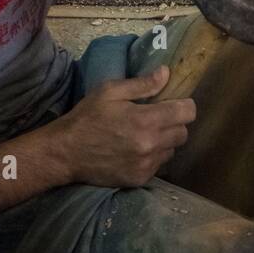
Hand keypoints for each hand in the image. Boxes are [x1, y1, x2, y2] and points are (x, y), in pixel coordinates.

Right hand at [56, 70, 194, 186]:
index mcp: (146, 120)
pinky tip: (137, 150)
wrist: (66, 152)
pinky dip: (153, 157)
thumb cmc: (88, 117)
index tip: (175, 102)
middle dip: (175, 123)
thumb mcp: (111, 91)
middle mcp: (150, 145)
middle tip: (158, 117)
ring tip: (146, 134)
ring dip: (165, 141)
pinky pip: (159, 165)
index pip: (187, 113)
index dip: (184, 105)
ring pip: (172, 150)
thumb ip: (142, 84)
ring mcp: (146, 165)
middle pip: (183, 132)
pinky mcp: (139, 179)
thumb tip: (166, 73)